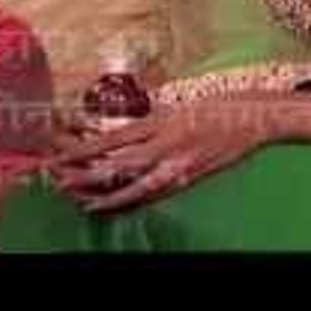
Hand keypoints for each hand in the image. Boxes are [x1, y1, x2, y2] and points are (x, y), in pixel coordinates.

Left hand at [48, 96, 276, 214]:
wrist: (253, 118)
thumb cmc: (216, 106)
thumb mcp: (177, 105)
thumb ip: (150, 120)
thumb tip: (120, 133)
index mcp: (160, 121)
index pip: (113, 138)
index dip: (83, 149)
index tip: (60, 153)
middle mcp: (165, 144)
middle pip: (115, 165)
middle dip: (84, 173)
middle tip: (58, 178)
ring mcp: (177, 165)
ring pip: (131, 186)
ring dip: (102, 193)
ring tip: (78, 198)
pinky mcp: (187, 178)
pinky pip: (152, 194)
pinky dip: (129, 201)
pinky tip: (111, 206)